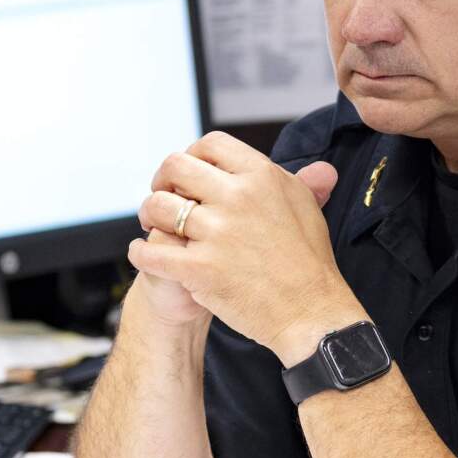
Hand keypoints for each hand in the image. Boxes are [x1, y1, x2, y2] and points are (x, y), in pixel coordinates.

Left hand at [132, 133, 360, 363]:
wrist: (310, 313)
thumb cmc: (309, 262)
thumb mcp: (307, 208)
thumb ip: (297, 181)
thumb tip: (317, 167)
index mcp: (262, 177)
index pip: (211, 144)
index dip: (193, 154)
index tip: (189, 173)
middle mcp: (238, 198)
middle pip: (176, 167)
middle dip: (162, 180)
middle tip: (164, 196)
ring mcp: (218, 233)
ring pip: (158, 207)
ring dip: (148, 214)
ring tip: (151, 225)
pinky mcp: (201, 269)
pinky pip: (152, 252)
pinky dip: (139, 252)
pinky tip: (141, 253)